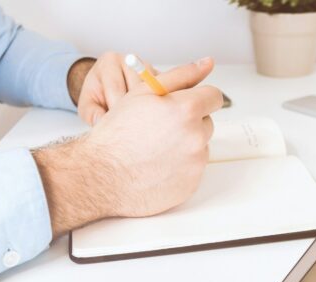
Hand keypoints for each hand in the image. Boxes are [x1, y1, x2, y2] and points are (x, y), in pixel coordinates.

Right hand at [34, 58, 222, 236]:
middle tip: (160, 129)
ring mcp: (195, 163)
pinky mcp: (191, 184)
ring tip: (155, 149)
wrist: (101, 176)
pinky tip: (156, 166)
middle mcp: (196, 136)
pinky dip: (180, 167)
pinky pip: (193, 169)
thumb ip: (181, 75)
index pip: (213, 96)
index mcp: (186, 109)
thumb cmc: (118, 133)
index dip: (198, 98)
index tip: (185, 104)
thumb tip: (207, 62)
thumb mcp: (143, 93)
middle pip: (206, 122)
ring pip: (200, 146)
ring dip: (185, 145)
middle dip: (189, 123)